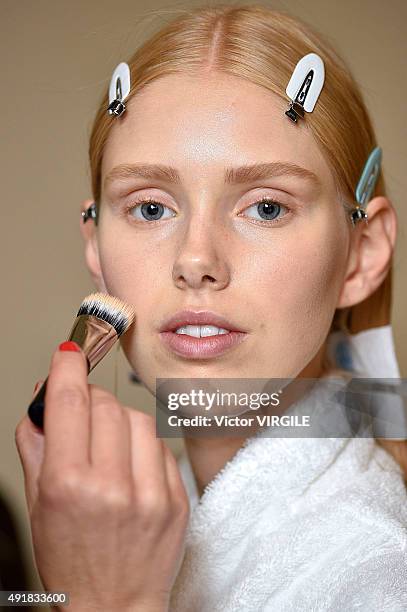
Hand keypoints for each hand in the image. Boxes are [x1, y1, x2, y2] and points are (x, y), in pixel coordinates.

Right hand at [15, 342, 189, 611]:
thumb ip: (36, 444)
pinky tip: (131, 466)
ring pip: (138, 417)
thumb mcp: (38, 504)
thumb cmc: (70, 560)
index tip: (69, 352)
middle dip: (90, 401)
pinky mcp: (178, 499)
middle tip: (82, 416)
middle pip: (106, 404)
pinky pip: (161, 444)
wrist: (114, 607)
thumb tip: (43, 399)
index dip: (68, 367)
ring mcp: (151, 493)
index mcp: (68, 486)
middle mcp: (112, 487)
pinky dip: (143, 444)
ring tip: (109, 445)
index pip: (71, 403)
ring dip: (120, 420)